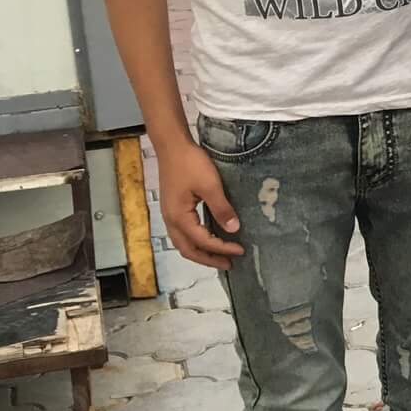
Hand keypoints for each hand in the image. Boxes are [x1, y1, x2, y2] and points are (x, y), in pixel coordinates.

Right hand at [156, 140, 243, 269]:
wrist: (172, 146)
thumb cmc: (190, 163)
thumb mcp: (210, 185)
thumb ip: (221, 208)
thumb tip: (233, 229)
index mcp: (179, 217)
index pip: (203, 241)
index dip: (222, 248)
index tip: (240, 250)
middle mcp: (171, 220)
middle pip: (188, 249)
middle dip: (209, 259)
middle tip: (229, 264)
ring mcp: (170, 215)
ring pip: (184, 243)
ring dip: (201, 252)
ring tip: (220, 257)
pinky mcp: (173, 209)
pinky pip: (183, 233)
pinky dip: (196, 241)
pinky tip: (209, 238)